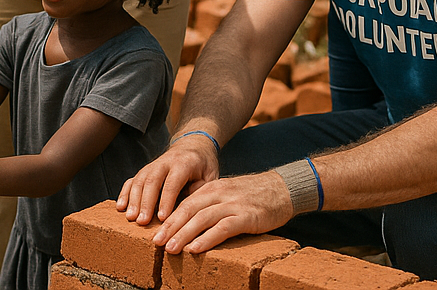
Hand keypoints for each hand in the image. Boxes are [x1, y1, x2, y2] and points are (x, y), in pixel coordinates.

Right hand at [116, 133, 219, 225]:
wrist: (194, 145)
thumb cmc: (204, 165)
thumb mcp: (211, 177)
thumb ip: (201, 192)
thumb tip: (189, 211)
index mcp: (184, 163)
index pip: (172, 183)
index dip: (166, 201)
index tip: (162, 219)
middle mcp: (165, 162)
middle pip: (152, 180)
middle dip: (145, 202)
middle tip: (141, 221)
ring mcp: (153, 165)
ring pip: (139, 179)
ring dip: (133, 199)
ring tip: (130, 217)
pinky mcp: (146, 170)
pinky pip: (133, 179)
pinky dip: (125, 192)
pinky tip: (120, 206)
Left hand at [152, 170, 292, 253]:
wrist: (282, 188)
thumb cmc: (252, 196)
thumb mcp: (227, 195)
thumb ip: (210, 205)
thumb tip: (190, 223)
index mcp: (211, 188)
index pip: (184, 204)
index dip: (168, 219)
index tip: (154, 233)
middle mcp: (218, 193)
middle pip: (188, 210)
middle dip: (170, 227)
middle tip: (155, 243)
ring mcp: (232, 204)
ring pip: (201, 219)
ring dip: (183, 235)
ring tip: (170, 249)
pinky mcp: (246, 216)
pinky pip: (222, 228)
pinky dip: (207, 238)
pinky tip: (196, 249)